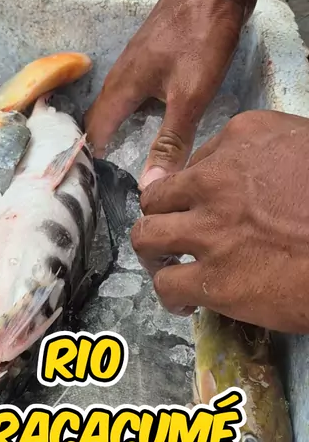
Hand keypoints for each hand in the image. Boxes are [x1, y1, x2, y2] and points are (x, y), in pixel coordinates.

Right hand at [85, 0, 253, 184]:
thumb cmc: (201, 33)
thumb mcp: (190, 95)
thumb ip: (171, 140)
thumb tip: (150, 186)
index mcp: (121, 87)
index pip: (92, 133)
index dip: (89, 162)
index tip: (91, 190)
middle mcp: (121, 75)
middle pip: (101, 118)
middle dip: (98, 148)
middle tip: (104, 180)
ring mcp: (138, 62)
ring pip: (118, 104)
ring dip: (116, 130)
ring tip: (121, 159)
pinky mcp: (156, 55)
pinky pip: (136, 92)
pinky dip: (135, 113)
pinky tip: (151, 123)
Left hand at [130, 110, 308, 333]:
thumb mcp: (305, 145)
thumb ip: (268, 153)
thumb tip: (242, 174)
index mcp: (242, 139)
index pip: (194, 162)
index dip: (191, 190)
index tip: (200, 207)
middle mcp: (215, 181)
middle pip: (157, 198)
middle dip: (160, 217)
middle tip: (171, 236)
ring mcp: (211, 232)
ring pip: (148, 238)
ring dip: (154, 253)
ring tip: (168, 265)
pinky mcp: (214, 280)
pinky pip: (168, 285)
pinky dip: (171, 296)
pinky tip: (185, 302)